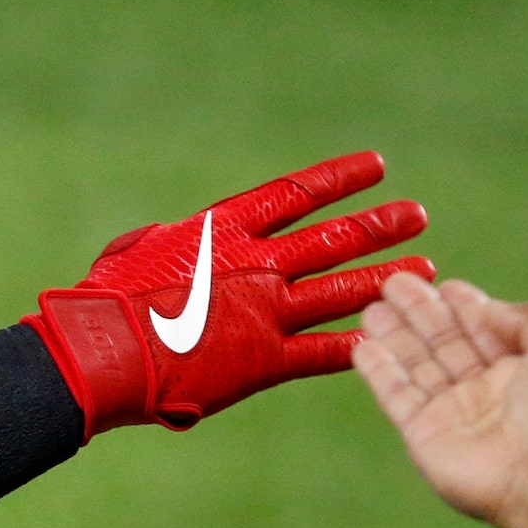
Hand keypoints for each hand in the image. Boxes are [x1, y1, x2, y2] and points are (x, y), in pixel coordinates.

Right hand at [26, 151, 431, 434]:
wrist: (101, 351)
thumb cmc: (104, 300)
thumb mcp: (136, 252)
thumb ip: (172, 243)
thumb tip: (172, 237)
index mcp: (223, 230)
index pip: (297, 194)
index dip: (340, 179)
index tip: (377, 167)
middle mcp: (255, 264)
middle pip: (334, 238)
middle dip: (379, 226)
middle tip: (418, 216)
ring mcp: (264, 312)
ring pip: (341, 290)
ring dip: (387, 279)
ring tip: (427, 271)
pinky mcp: (263, 361)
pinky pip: (322, 352)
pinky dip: (356, 345)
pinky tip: (389, 338)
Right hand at [352, 273, 527, 527]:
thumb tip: (488, 307)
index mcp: (520, 372)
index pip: (483, 330)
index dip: (463, 306)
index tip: (442, 283)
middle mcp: (484, 391)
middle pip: (444, 342)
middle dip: (420, 312)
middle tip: (393, 283)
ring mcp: (451, 413)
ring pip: (416, 365)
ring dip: (394, 335)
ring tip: (371, 308)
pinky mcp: (423, 433)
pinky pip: (396, 395)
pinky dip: (379, 371)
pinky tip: (363, 346)